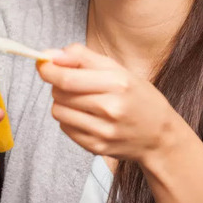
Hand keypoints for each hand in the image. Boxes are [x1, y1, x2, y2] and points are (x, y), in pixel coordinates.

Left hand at [36, 43, 179, 164]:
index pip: (67, 78)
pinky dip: (69, 119)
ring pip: (58, 112)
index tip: (42, 64)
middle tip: (69, 82)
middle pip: (60, 93)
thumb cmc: (138, 97)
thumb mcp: (118, 70)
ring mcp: (103, 131)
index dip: (48, 70)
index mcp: (118, 84)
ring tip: (80, 100)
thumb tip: (48, 54)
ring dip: (62, 102)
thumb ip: (82, 57)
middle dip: (56, 84)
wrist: (159, 136)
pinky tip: (86, 116)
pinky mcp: (97, 147)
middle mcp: (111, 109)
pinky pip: (65, 128)